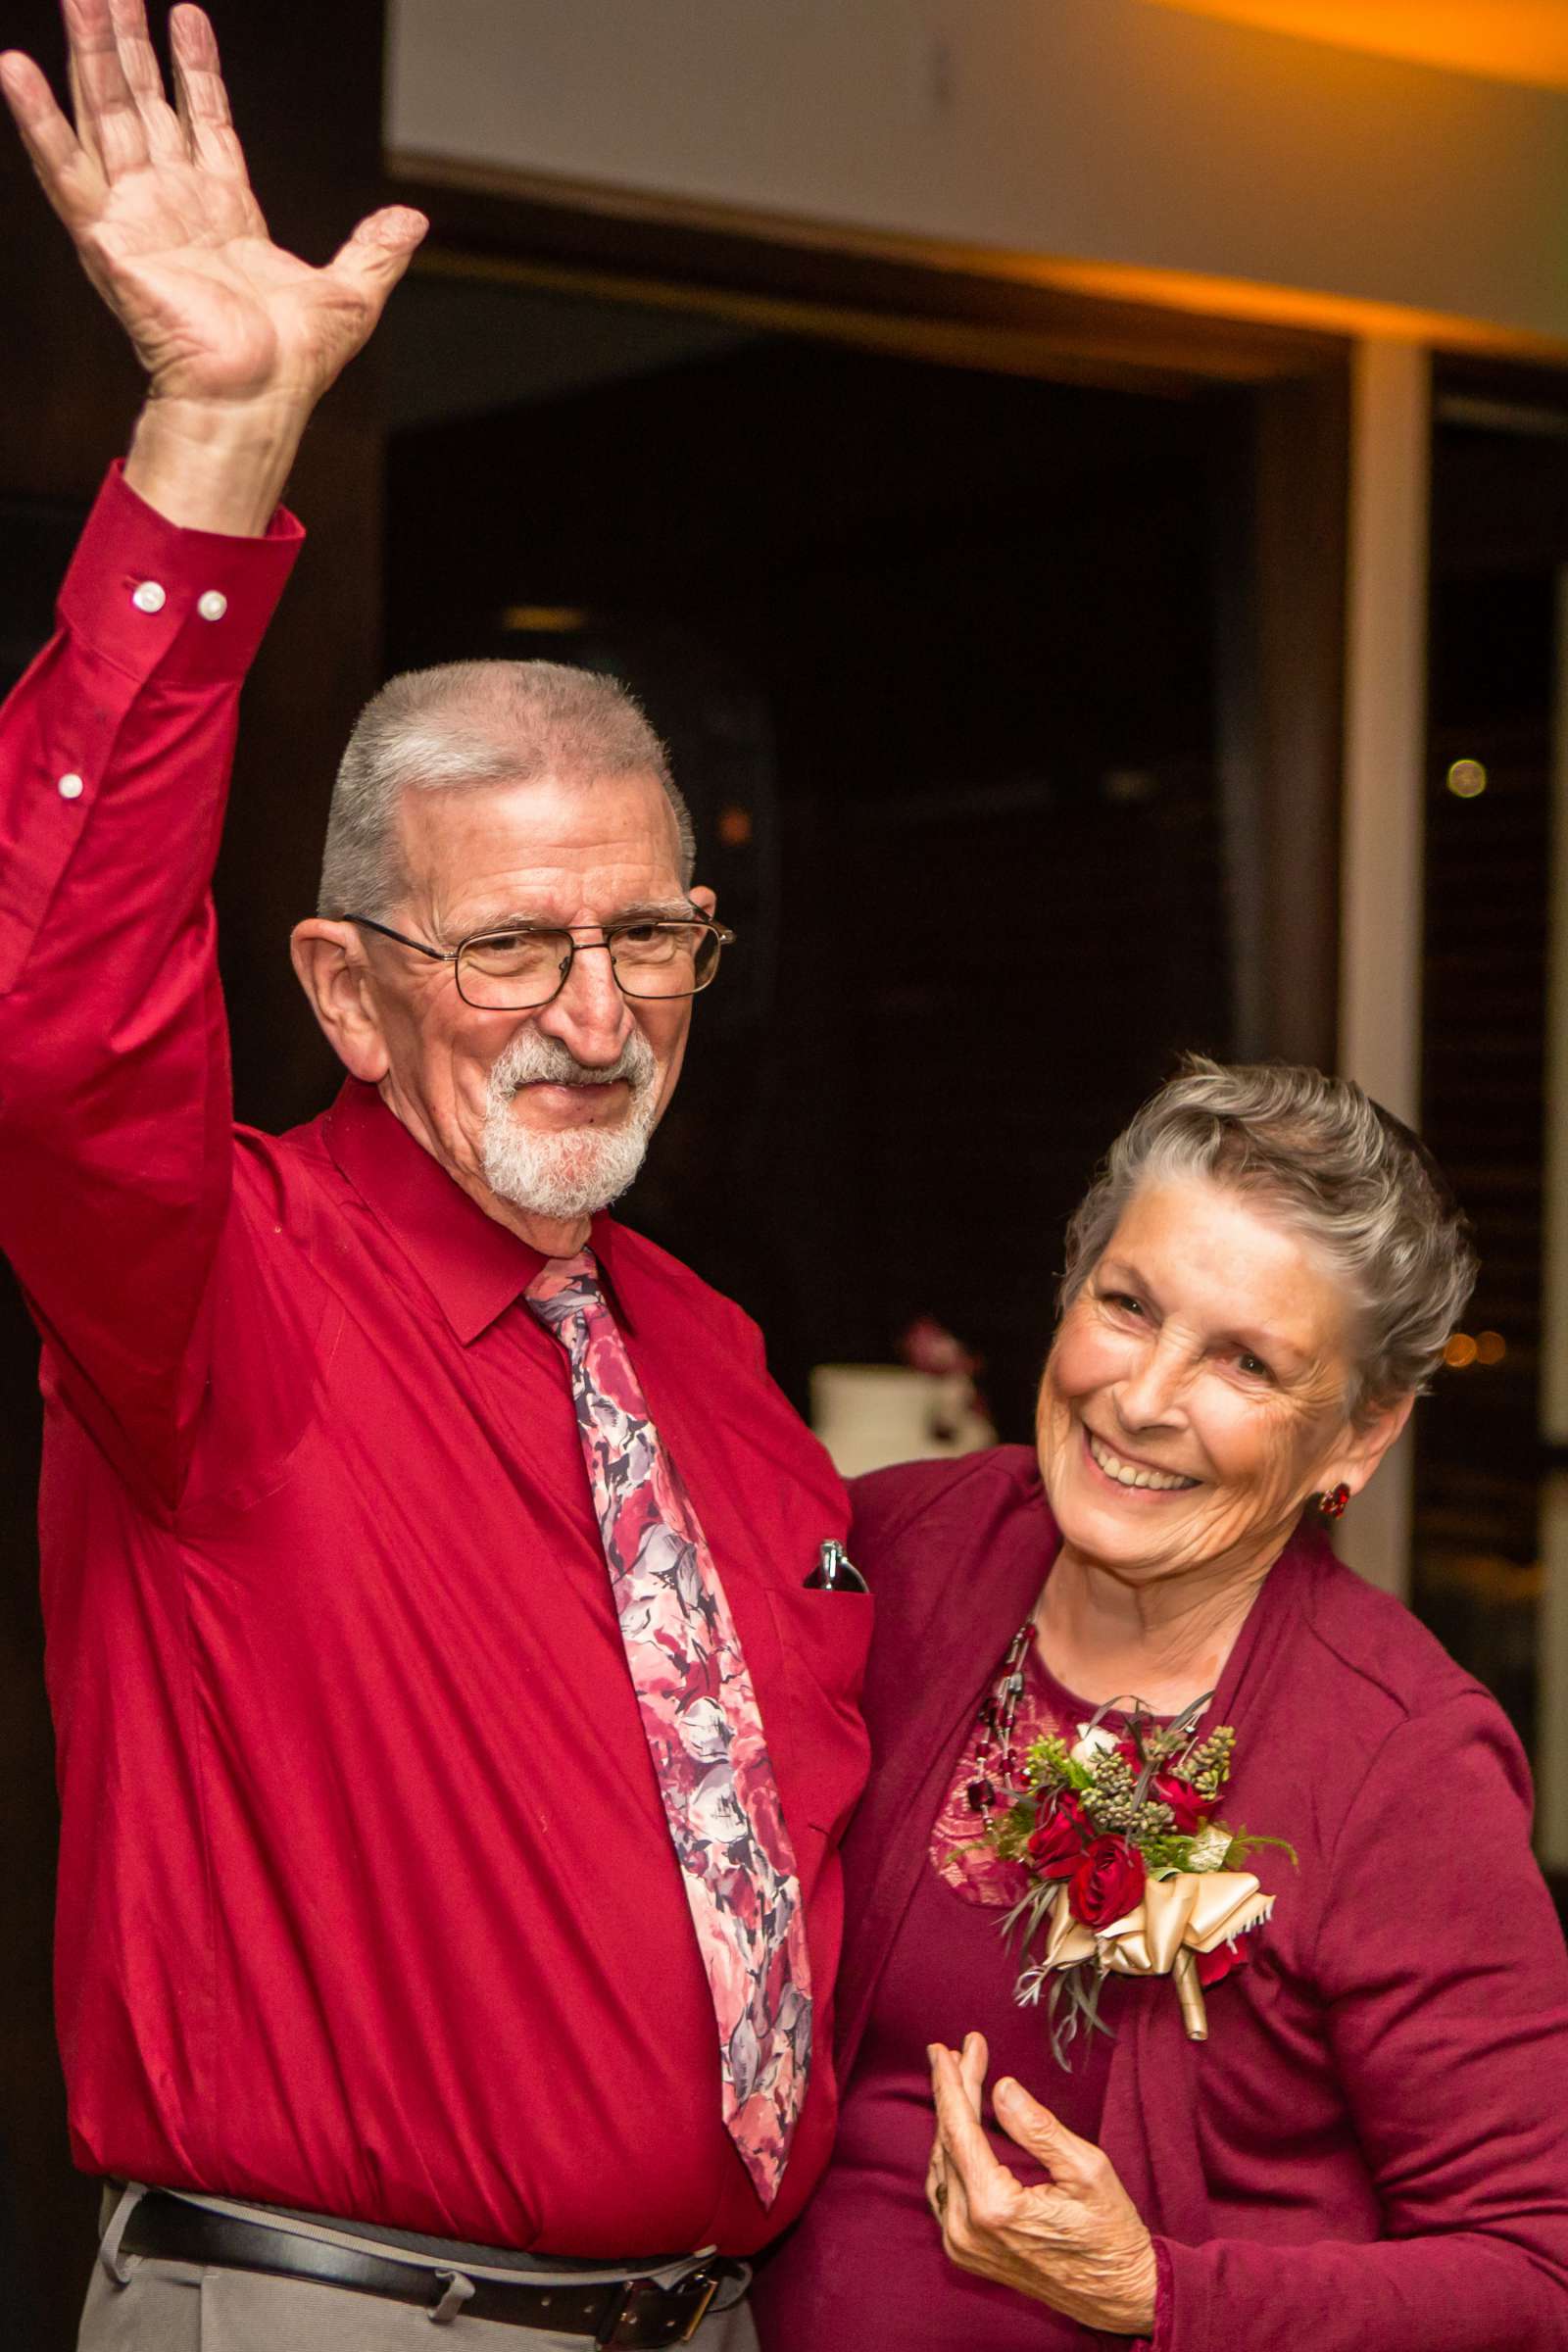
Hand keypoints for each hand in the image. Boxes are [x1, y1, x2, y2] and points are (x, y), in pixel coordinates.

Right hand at [0, 0, 425, 525]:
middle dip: (128, 44)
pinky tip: (14, 67)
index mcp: (225, 213)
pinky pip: (65, 169)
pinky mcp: (108, 237)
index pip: (203, 119)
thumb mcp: (352, 292)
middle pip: (145, 104)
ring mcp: (137, 217)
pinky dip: (39, 120)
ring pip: (105, 116)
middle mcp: (174, 206)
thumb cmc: (294, 364)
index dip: (194, 67)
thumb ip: (376, 248)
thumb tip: (414, 221)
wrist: (259, 395)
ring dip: (89, 54)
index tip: (185, 14)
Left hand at [927, 2034, 1157, 2335]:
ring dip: (950, 2118)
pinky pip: (945, 2189)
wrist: (1118, 2295)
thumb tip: (1001, 2088)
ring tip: (962, 2077)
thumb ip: (1039, 2128)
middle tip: (963, 2051)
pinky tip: (960, 2123)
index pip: (957, 2130)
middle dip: (955, 2092)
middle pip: (947, 2142)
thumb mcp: (1087, 2170)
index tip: (946, 2048)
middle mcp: (966, 2230)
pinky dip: (951, 2150)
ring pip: (942, 2164)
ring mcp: (961, 2245)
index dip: (952, 2083)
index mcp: (993, 2208)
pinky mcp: (965, 2252)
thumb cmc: (1110, 2233)